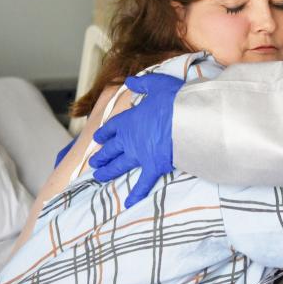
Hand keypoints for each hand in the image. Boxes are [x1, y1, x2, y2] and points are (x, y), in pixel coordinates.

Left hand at [89, 73, 182, 207]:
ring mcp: (140, 155)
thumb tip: (130, 81)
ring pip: (120, 165)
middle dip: (102, 155)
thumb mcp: (157, 84)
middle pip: (112, 149)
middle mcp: (130, 139)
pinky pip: (142, 184)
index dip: (104, 133)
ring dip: (108, 171)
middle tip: (93, 162)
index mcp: (130, 120)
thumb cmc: (175, 100)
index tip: (97, 138)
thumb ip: (142, 84)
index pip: (112, 127)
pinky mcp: (153, 167)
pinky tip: (128, 202)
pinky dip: (136, 194)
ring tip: (98, 177)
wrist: (189, 119)